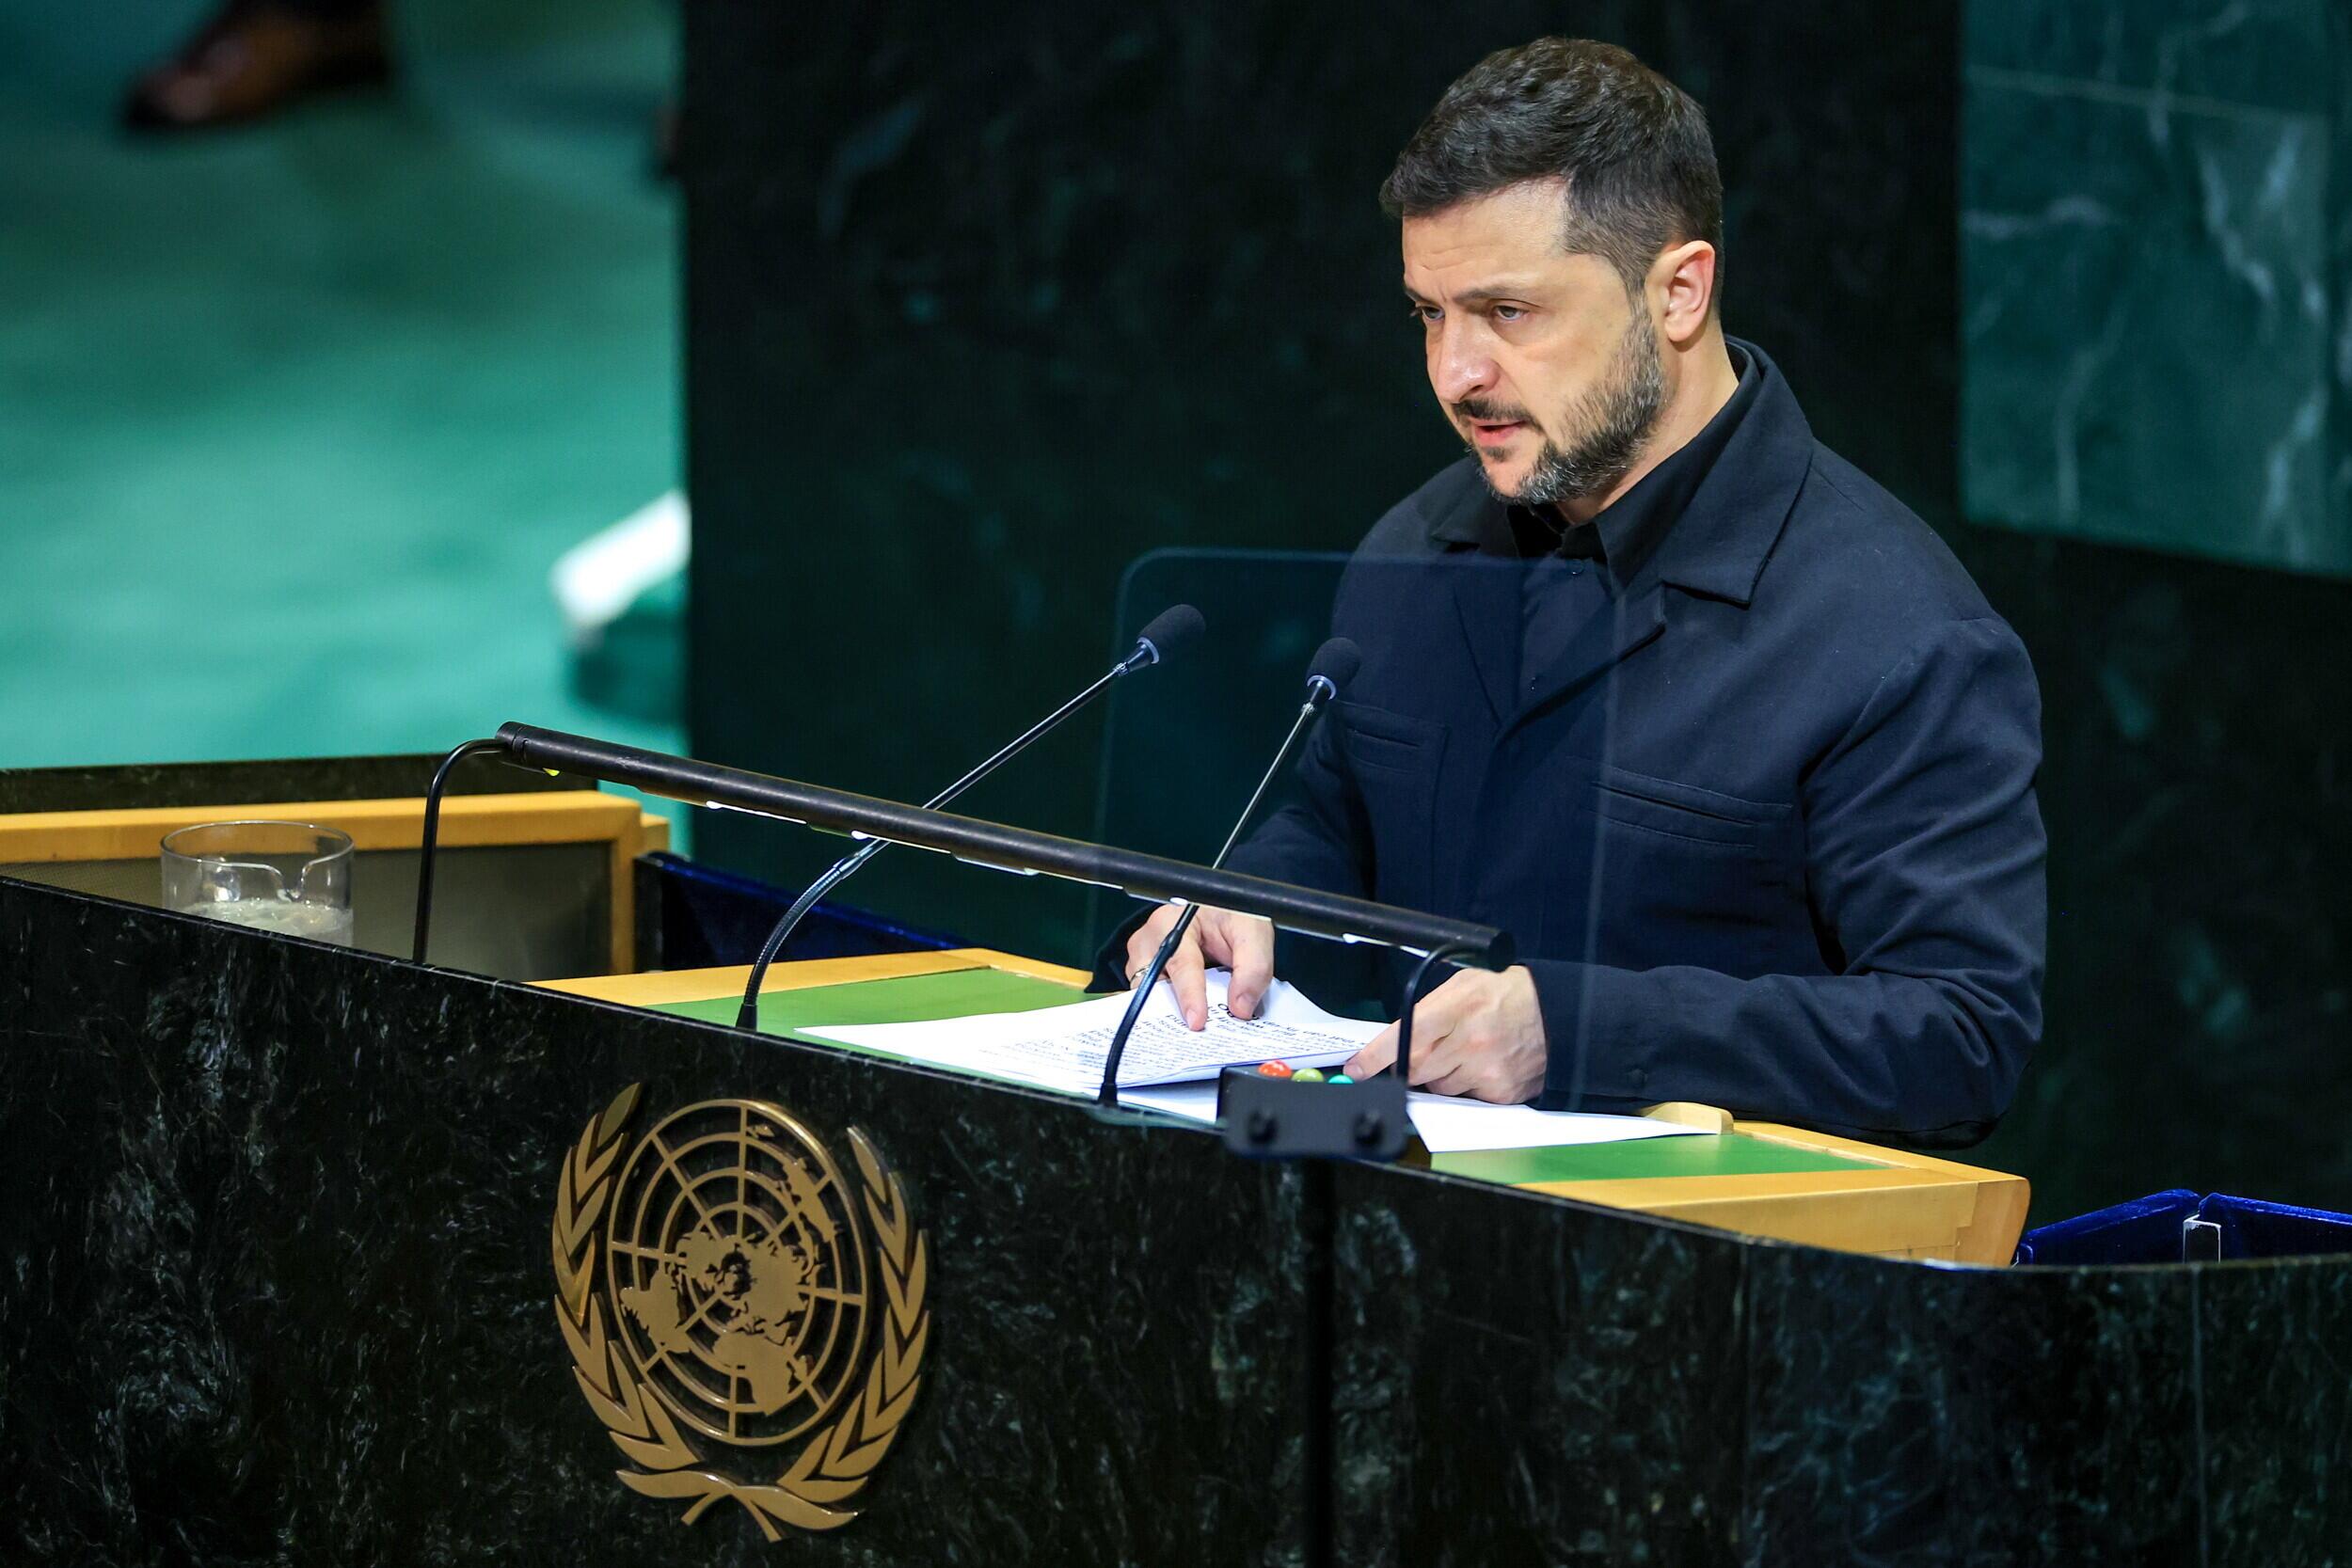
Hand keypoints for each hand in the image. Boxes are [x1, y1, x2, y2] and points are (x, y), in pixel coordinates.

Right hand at [1122, 904, 1275, 1029]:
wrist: (1225, 907)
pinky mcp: (1147, 969)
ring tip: (1196, 1026)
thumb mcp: (1252, 932)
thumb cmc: (1232, 912)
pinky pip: (1153, 996)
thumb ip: (1252, 968)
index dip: (1190, 996)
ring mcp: (1144, 954)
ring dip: (1171, 1010)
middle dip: (1173, 1009)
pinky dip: (1173, 1007)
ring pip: (1148, 993)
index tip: (1197, 1021)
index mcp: (1172, 922)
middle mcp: (1151, 938)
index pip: (1180, 965)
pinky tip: (1191, 1016)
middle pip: (1153, 984)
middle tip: (1198, 1032)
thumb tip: (1239, 1008)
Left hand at [1343, 965, 1546, 1102]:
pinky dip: (1465, 1087)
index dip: (1375, 1057)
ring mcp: (1487, 1071)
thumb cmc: (1503, 995)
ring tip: (1462, 1054)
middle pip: (1416, 1069)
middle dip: (1408, 1067)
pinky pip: (1465, 1100)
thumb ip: (1427, 1010)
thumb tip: (1393, 1041)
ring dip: (1439, 1077)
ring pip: (1438, 1088)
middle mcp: (1472, 1041)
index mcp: (1459, 1007)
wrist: (1555, 1013)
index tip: (1357, 1069)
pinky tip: (1480, 1067)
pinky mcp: (1501, 1092)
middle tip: (1421, 1054)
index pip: (1406, 1036)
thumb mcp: (1461, 986)